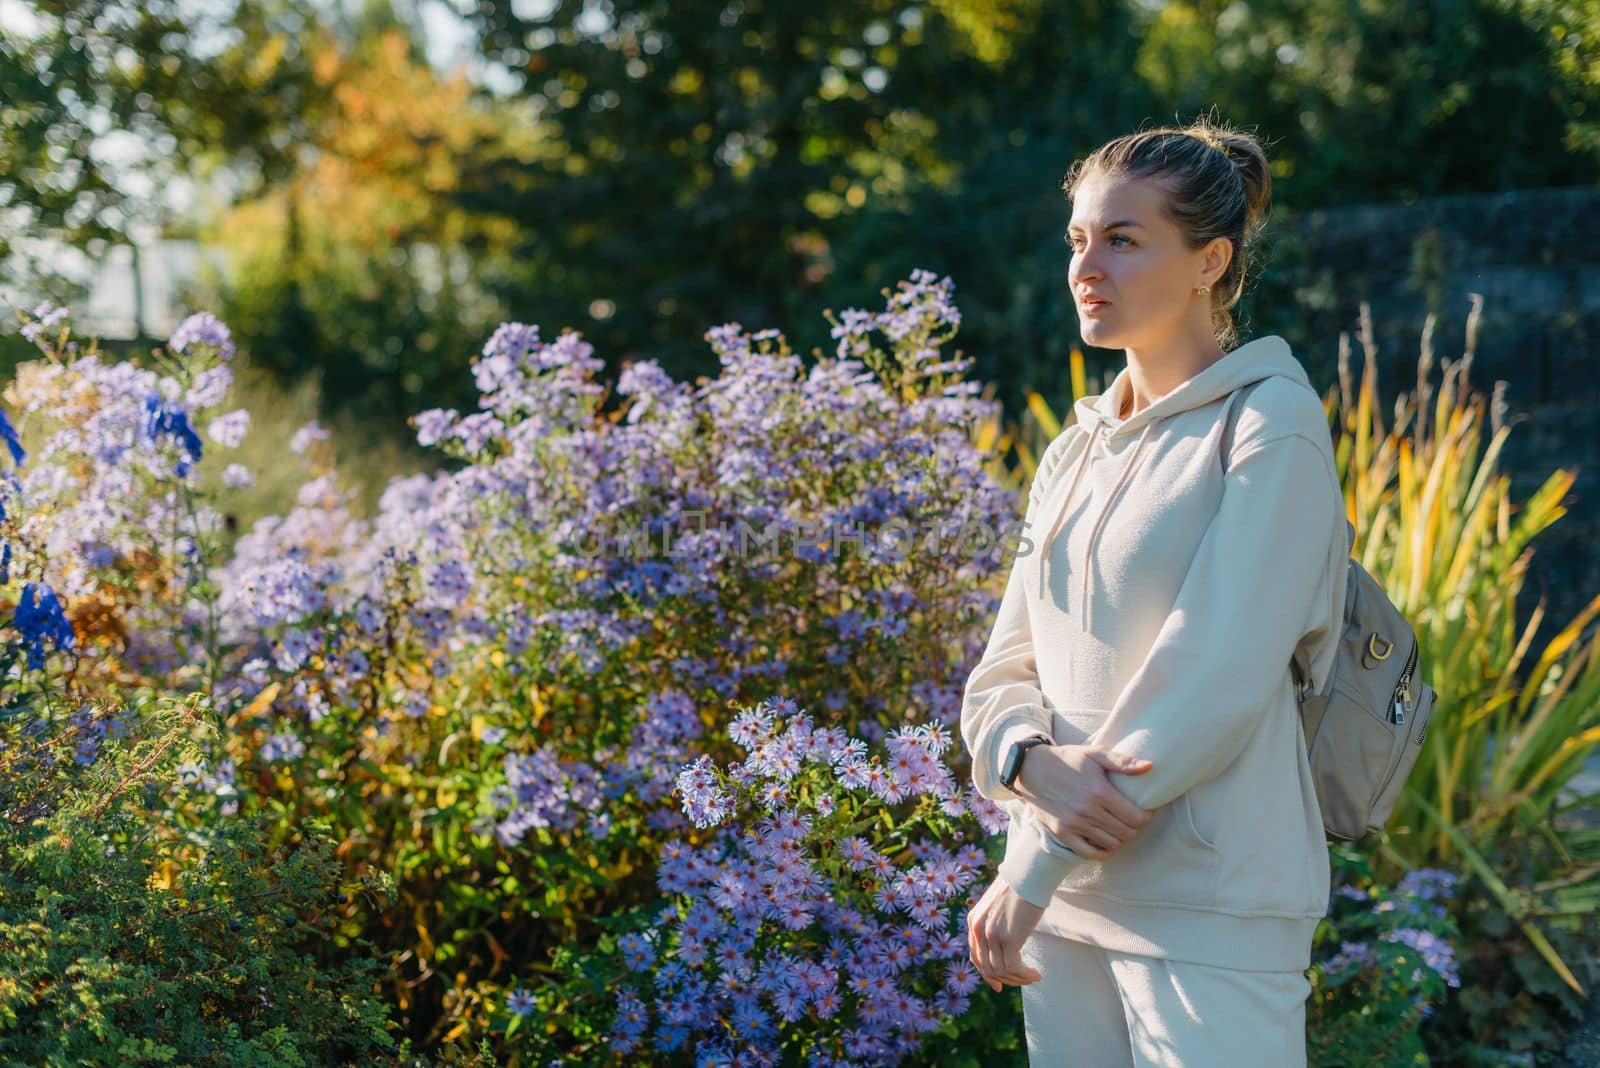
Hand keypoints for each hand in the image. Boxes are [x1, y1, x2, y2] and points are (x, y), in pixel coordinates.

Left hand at [966, 877, 1044, 991]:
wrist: (1029, 873)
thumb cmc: (1020, 887)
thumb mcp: (998, 907)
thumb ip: (995, 924)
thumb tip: (1005, 944)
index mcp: (973, 921)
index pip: (976, 957)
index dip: (988, 975)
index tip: (1000, 985)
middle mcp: (978, 929)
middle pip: (987, 968)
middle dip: (1006, 979)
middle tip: (1024, 979)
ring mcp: (991, 934)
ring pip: (1001, 971)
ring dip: (1018, 978)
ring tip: (1033, 976)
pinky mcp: (1008, 938)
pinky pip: (1014, 968)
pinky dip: (1025, 975)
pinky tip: (1036, 974)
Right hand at [1015, 743, 1155, 859]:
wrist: (1031, 768)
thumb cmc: (1067, 759)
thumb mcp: (1095, 753)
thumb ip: (1123, 762)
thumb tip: (1150, 767)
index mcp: (1099, 791)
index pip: (1136, 817)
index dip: (1146, 817)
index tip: (1146, 811)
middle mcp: (1088, 811)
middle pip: (1126, 833)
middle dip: (1135, 827)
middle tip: (1132, 819)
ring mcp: (1074, 824)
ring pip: (1111, 844)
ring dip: (1120, 838)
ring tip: (1120, 828)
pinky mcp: (1062, 833)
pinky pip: (1089, 854)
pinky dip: (1103, 853)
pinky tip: (1107, 844)